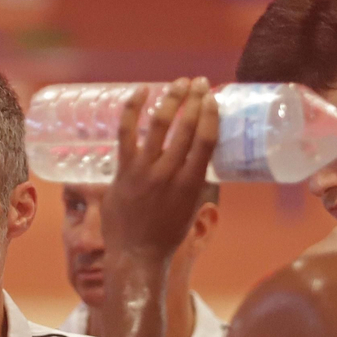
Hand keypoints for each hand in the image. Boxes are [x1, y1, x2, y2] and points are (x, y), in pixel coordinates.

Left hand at [102, 77, 220, 258]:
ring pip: (159, 125)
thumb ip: (193, 181)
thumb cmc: (166, 234)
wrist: (136, 254)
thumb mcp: (190, 207)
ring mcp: (145, 170)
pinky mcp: (123, 171)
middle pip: (187, 127)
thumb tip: (198, 161)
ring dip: (171, 99)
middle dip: (195, 99)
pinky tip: (140, 91)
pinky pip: (126, 133)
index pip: (207, 140)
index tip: (213, 97)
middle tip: (200, 82)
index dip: (211, 114)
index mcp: (192, 183)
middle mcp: (170, 173)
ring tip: (178, 83)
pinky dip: (132, 109)